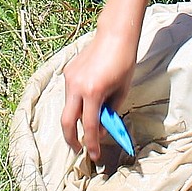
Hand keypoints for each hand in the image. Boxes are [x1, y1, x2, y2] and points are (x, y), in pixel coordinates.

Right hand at [60, 29, 136, 161]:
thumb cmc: (124, 62)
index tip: (95, 155)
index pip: (90, 126)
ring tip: (91, 119)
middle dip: (72, 139)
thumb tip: (101, 128)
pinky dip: (77, 102)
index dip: (92, 143)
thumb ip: (111, 110)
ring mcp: (69, 79)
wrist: (115, 35)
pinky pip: (70, 94)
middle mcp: (77, 87)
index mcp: (93, 92)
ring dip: (77, 117)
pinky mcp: (68, 73)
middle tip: (79, 149)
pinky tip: (89, 99)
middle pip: (67, 122)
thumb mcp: (122, 90)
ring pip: (68, 107)